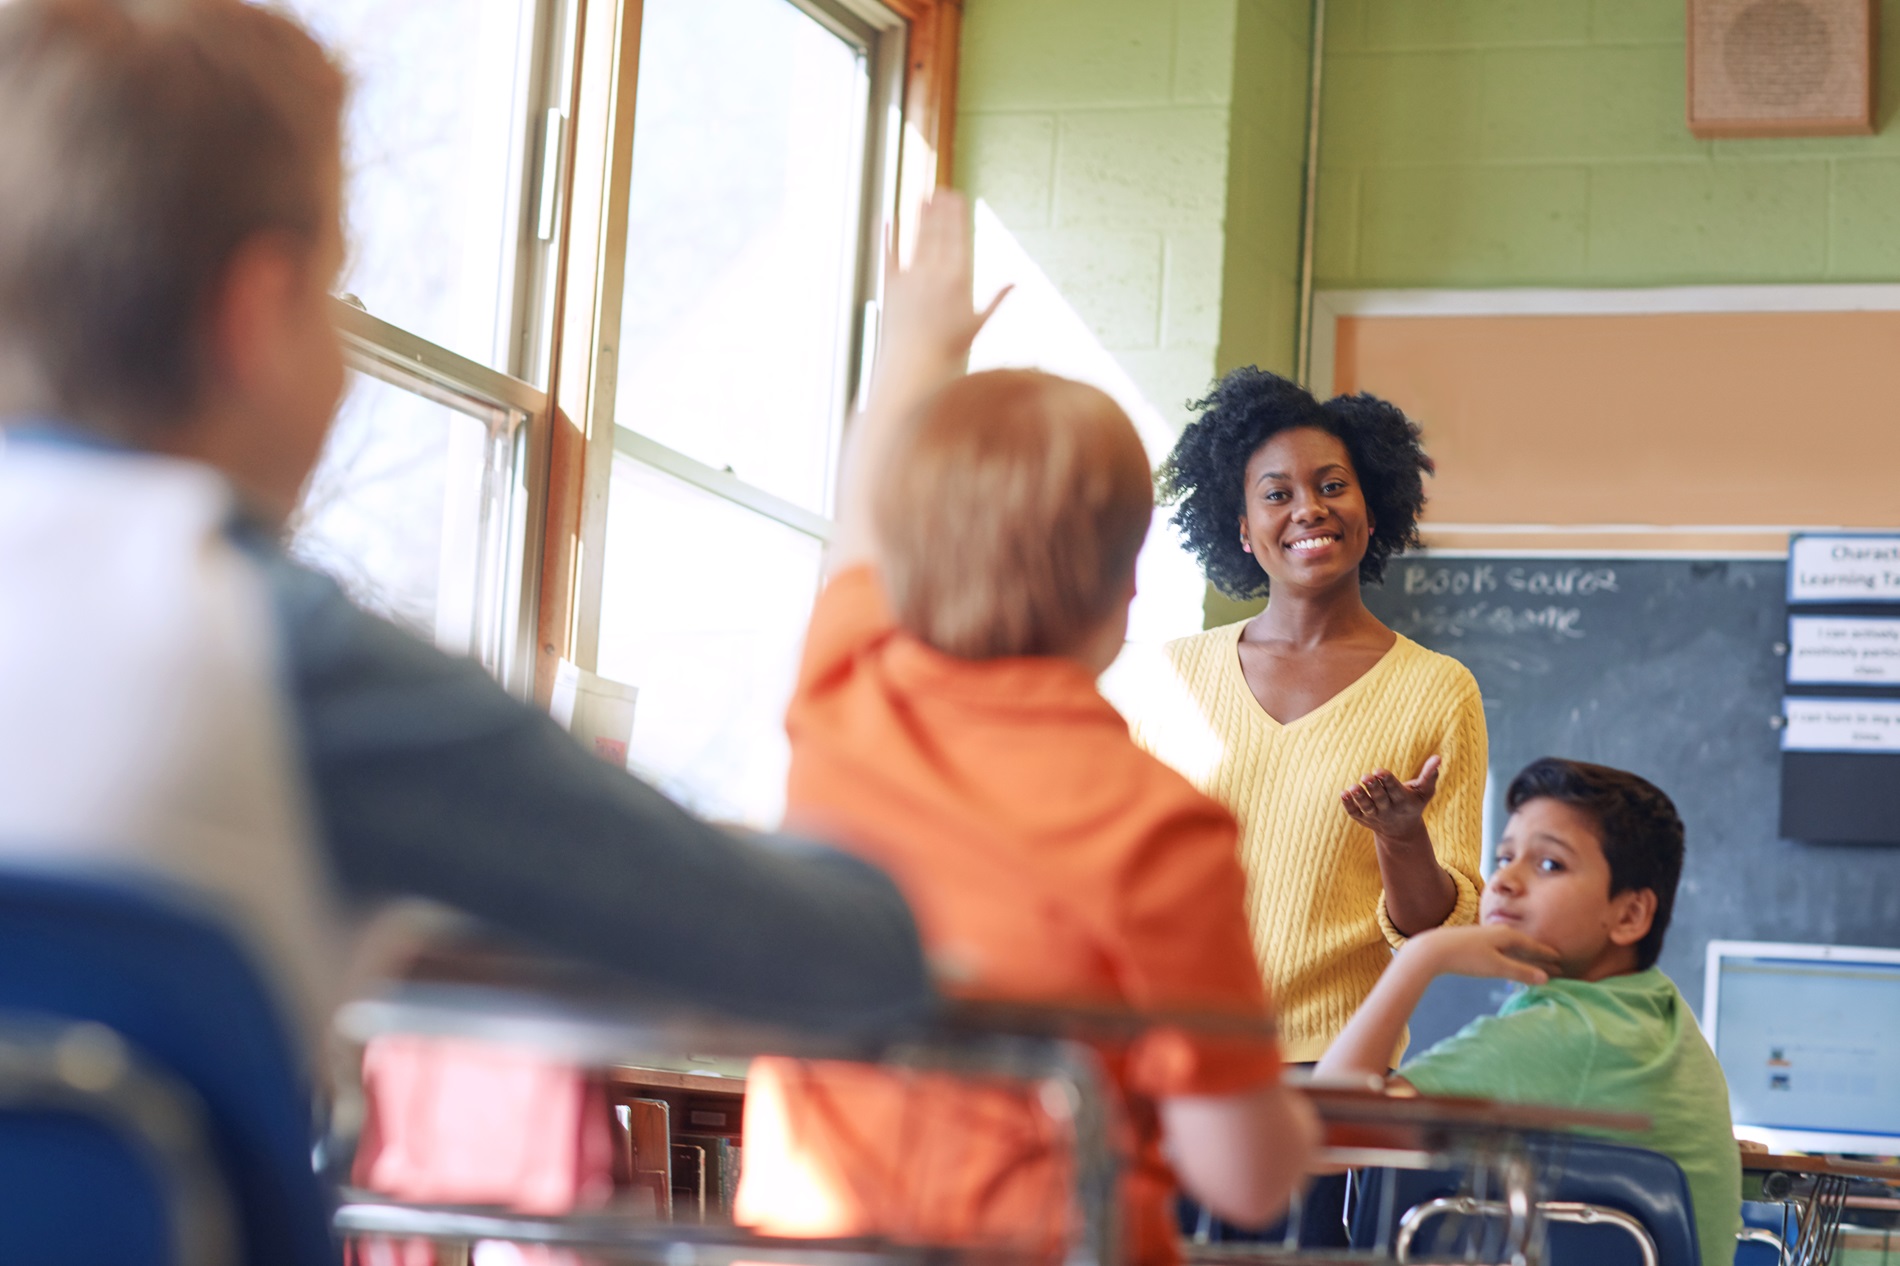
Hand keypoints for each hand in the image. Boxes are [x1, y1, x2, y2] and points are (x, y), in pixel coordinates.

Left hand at [871, 191, 1009, 391]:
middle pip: (938, 233)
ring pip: (916, 239)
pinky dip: (887, 236)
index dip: (957, 215)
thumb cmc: (949, 348)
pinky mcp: (890, 285)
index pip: (958, 238)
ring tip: (922, 197)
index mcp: (958, 279)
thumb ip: (996, 299)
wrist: (914, 363)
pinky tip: (887, 218)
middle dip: (940, 209)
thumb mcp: (979, 324)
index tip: (958, 196)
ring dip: (919, 216)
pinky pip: (888, 255)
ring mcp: (910, 278)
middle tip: (941, 188)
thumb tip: (1016, 282)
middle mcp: (934, 273)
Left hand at [1341, 755, 1439, 845]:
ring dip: (1359, 798)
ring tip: (1353, 787)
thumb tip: (1438, 757)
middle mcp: (1389, 810)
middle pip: (1380, 799)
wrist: (1401, 831)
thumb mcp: (1425, 792)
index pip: (1395, 791)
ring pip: (1366, 808)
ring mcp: (1375, 816)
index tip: (1380, 771)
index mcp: (1404, 801)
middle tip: (1366, 776)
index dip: (1387, 781)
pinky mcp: (1363, 819)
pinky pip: (1354, 813)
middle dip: (1373, 788)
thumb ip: (1430, 775)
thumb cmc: (1413, 803)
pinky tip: (1344, 793)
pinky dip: (1348, 805)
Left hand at [1404, 923, 1560, 986]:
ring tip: (1535, 965)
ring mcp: (1486, 936)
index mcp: (1507, 935)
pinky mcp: (1475, 942)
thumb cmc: (1466, 957)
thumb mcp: (1496, 967)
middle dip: (1539, 956)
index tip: (1561, 961)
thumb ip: (1521, 972)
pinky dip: (1511, 957)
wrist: (1433, 949)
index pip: (1534, 946)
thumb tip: (1546, 978)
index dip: (1548, 955)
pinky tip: (1507, 962)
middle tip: (1554, 966)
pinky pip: (1501, 949)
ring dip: (1525, 956)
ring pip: (1512, 947)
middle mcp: (1499, 932)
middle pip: (1525, 945)